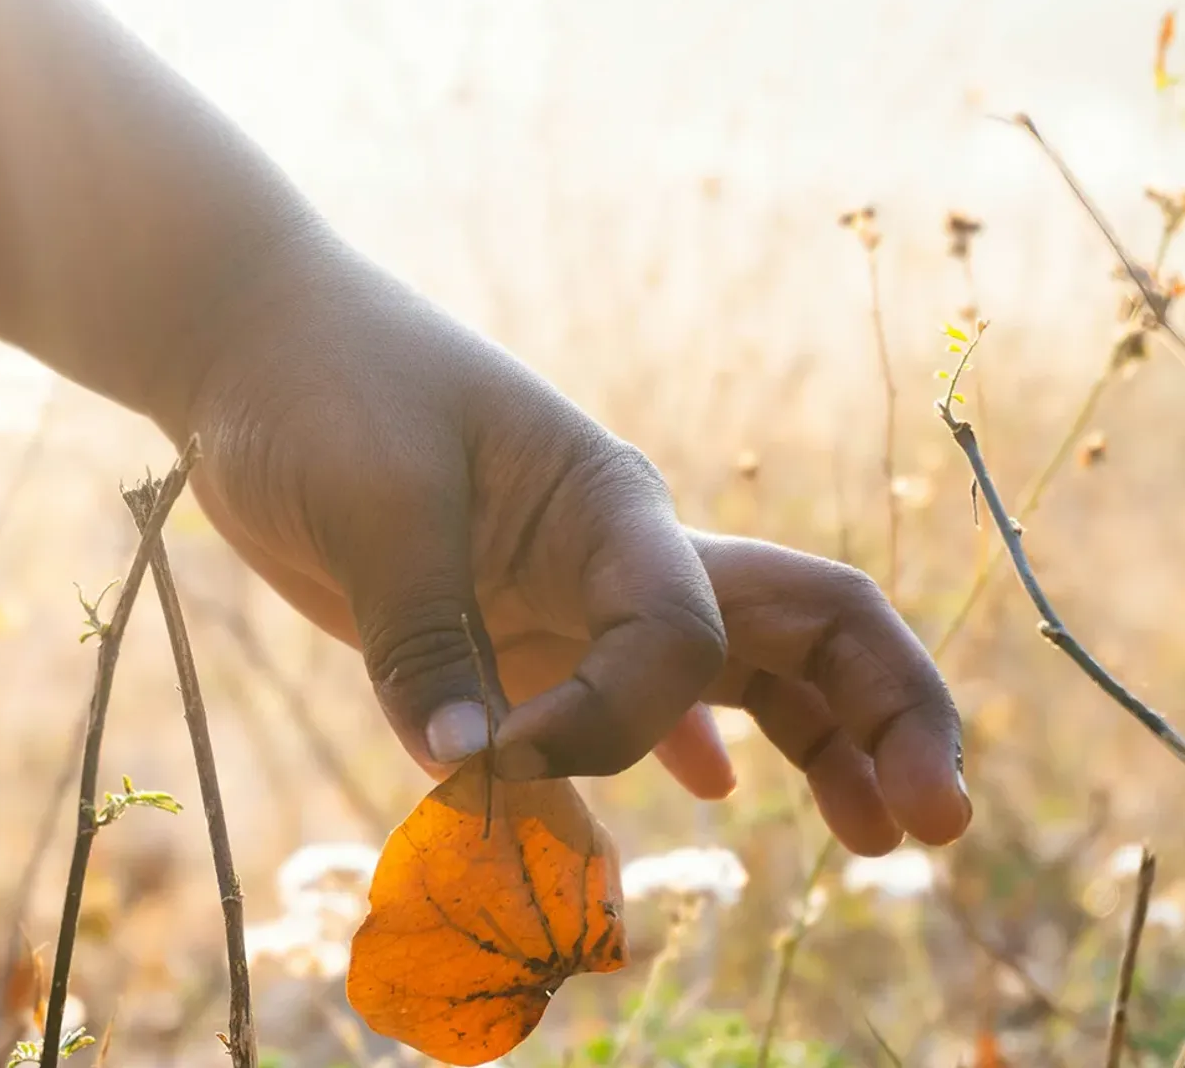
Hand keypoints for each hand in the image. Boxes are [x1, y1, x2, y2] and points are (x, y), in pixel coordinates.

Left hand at [171, 230, 970, 854]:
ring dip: (818, 749)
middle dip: (880, 720)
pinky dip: (666, 754)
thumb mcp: (373, 502)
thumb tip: (466, 776)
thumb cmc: (323, 385)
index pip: (683, 635)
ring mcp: (574, 597)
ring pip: (737, 675)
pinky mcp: (511, 629)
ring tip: (882, 838)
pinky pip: (622, 705)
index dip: (616, 721)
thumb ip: (424, 638)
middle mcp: (617, 555)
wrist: (253, 346)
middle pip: (802, 631)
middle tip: (931, 822)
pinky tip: (709, 799)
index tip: (492, 757)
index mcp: (610, 507)